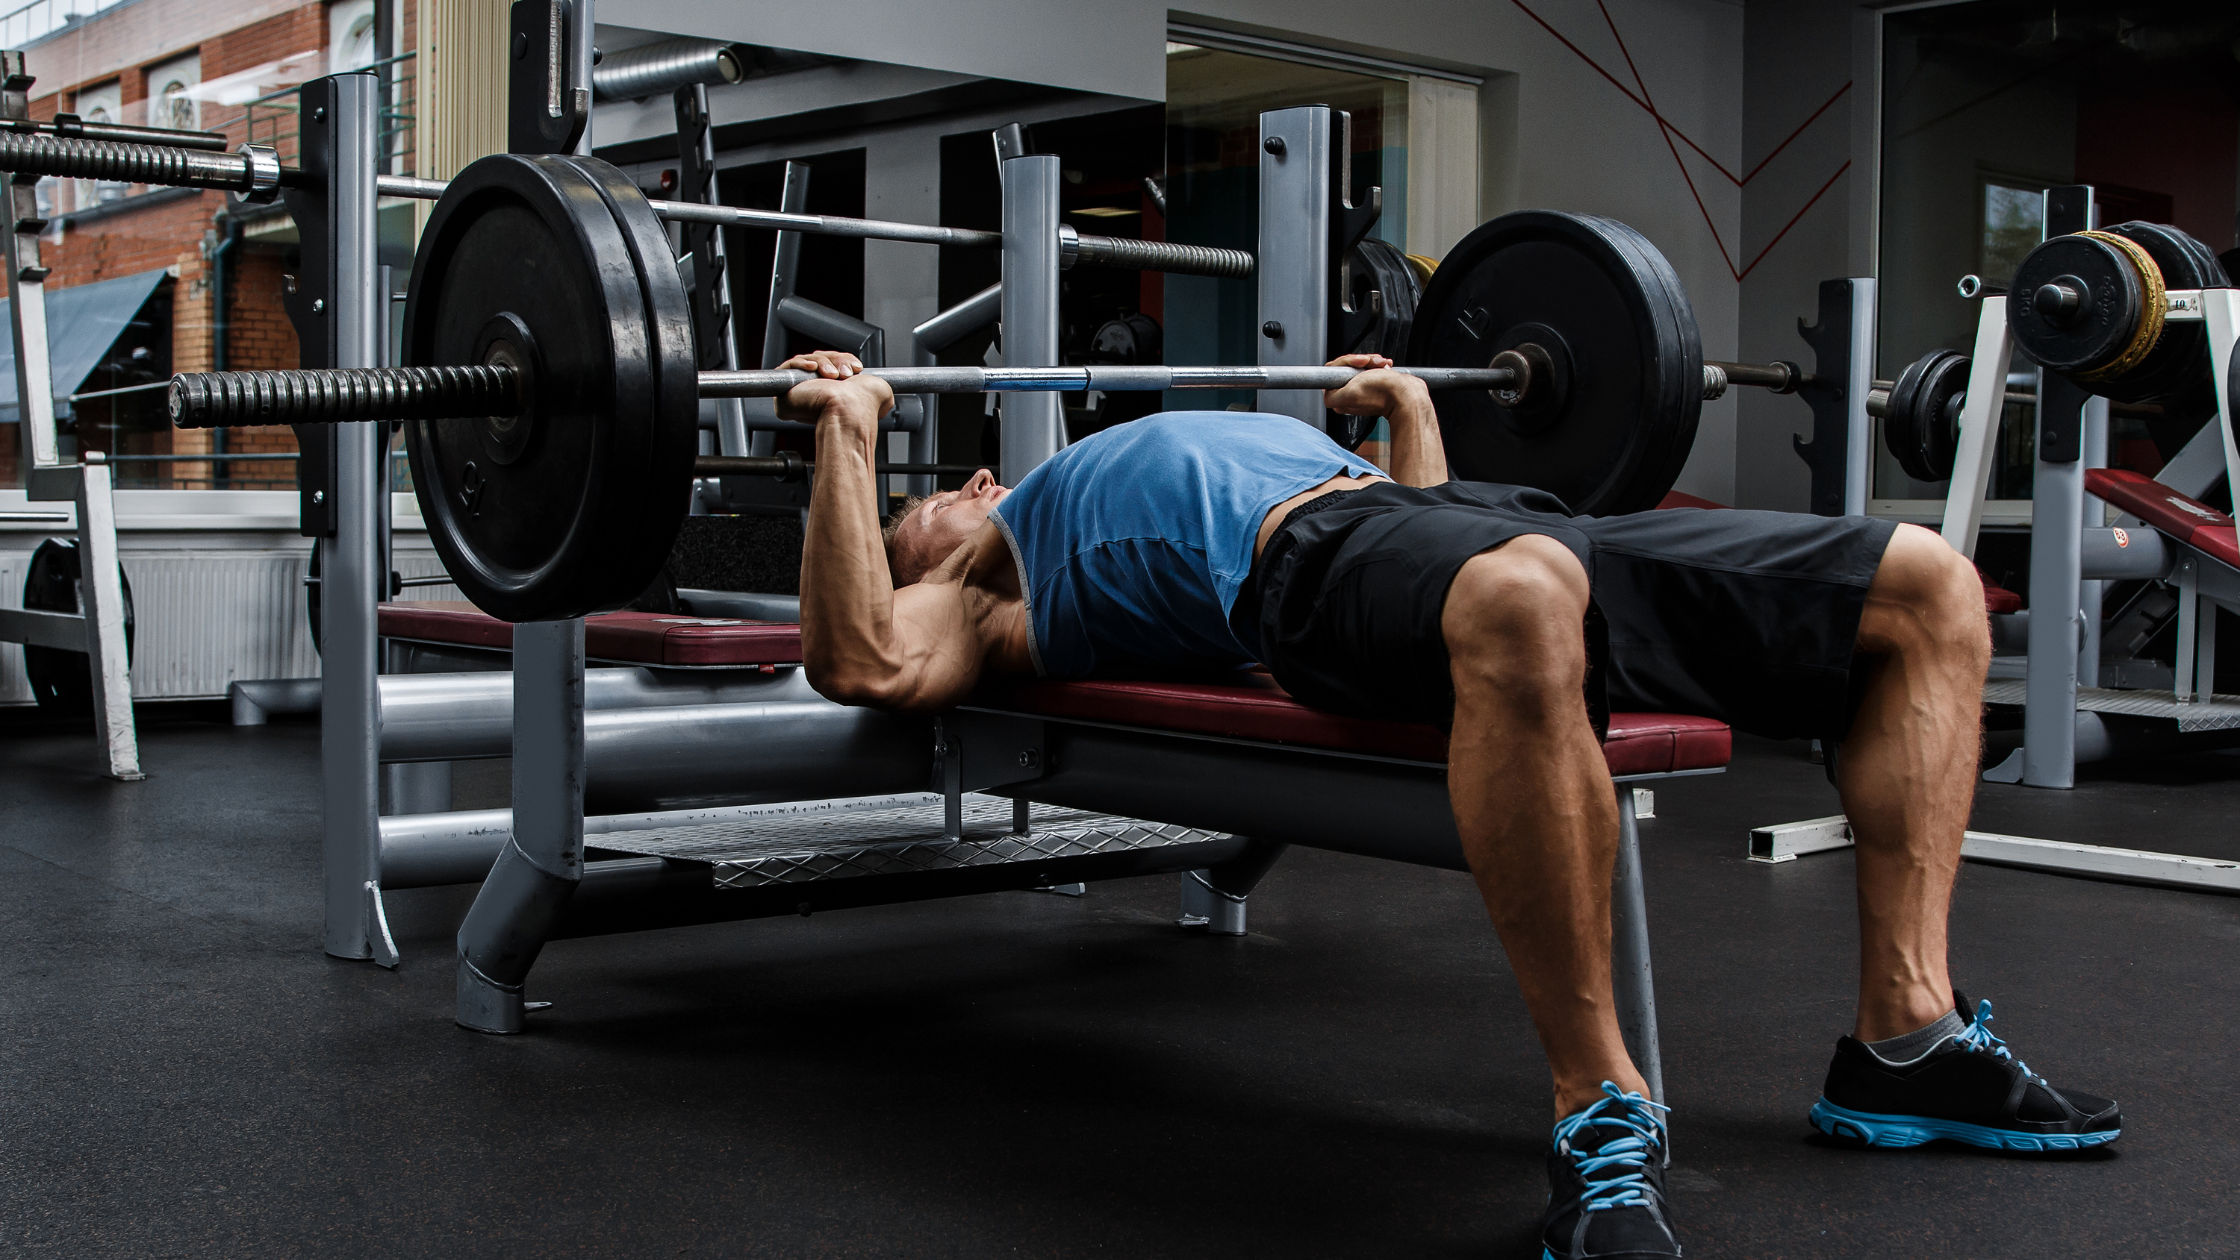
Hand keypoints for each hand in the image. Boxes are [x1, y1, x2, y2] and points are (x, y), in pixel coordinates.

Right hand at [775, 351, 893, 423]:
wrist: (849, 414)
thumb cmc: (862, 408)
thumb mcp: (879, 393)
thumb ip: (877, 387)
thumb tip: (883, 394)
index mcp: (834, 393)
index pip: (832, 364)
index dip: (842, 360)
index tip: (856, 367)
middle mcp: (816, 394)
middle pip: (819, 360)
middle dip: (835, 360)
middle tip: (846, 373)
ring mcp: (799, 394)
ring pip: (806, 361)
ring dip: (823, 363)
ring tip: (834, 376)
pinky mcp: (785, 393)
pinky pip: (788, 367)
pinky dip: (801, 363)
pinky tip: (814, 369)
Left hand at [1322, 353, 1423, 416]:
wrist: (1408, 394)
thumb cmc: (1383, 392)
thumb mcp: (1351, 394)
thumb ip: (1331, 396)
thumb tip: (1326, 394)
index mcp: (1341, 399)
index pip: (1334, 371)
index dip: (1346, 363)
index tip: (1358, 363)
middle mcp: (1350, 395)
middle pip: (1347, 367)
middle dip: (1361, 361)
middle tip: (1371, 364)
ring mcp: (1362, 390)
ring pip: (1360, 366)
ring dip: (1371, 362)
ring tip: (1382, 366)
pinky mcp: (1374, 385)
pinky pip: (1371, 369)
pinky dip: (1378, 365)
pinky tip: (1385, 367)